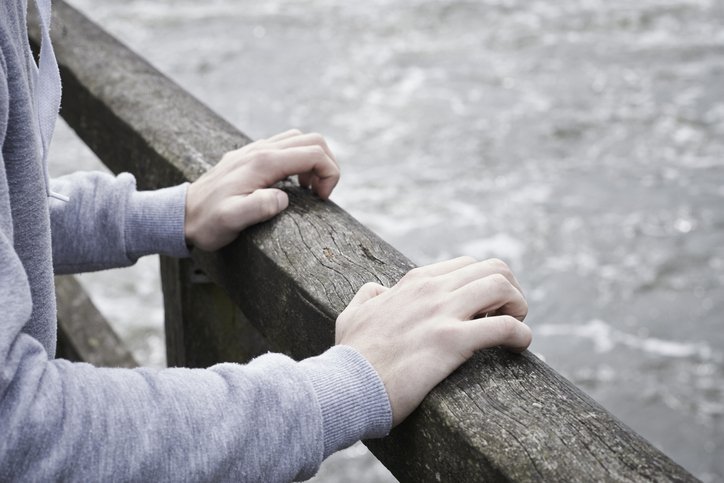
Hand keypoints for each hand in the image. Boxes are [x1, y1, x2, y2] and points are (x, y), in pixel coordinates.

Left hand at [185, 129, 339, 250]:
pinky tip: (290, 184)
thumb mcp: (233, 220)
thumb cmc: (208, 222)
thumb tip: (283, 198)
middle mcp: (260, 150)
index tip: (322, 198)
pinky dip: (298, 160)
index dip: (329, 173)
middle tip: (320, 193)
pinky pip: (283, 146)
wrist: (180, 215)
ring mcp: (254, 150)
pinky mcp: (250, 156)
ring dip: (313, 161)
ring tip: (308, 189)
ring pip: (298, 140)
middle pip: (311, 140)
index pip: (313, 153)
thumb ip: (260, 207)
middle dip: (326, 164)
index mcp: (263, 163)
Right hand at [335, 257, 530, 425]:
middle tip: (508, 317)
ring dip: (518, 306)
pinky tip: (519, 347)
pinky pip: (505, 327)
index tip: (486, 310)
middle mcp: (431, 290)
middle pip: (492, 269)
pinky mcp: (451, 341)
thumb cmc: (350, 356)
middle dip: (510, 290)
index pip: (465, 266)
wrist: (346, 385)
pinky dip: (521, 335)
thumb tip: (377, 290)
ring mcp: (442, 313)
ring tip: (516, 328)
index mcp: (414, 283)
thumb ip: (367, 296)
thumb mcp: (352, 314)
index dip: (483, 285)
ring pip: (502, 286)